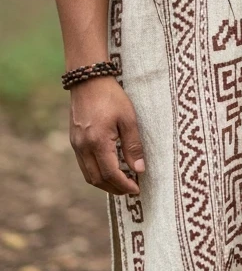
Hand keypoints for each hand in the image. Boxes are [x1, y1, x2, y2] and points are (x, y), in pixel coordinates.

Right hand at [69, 77, 144, 195]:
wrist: (88, 80)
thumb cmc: (111, 96)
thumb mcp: (128, 118)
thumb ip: (133, 145)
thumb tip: (139, 169)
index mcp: (97, 142)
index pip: (110, 173)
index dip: (124, 185)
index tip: (137, 189)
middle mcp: (83, 147)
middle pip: (97, 179)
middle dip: (114, 188)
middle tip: (131, 189)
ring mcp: (76, 145)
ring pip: (88, 175)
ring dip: (104, 183)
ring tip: (122, 183)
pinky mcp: (74, 141)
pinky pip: (84, 165)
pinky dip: (96, 173)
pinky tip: (109, 169)